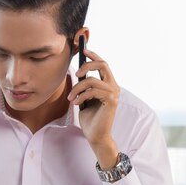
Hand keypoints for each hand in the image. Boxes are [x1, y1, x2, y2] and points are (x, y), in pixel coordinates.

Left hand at [67, 48, 120, 168]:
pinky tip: (76, 103)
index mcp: (108, 84)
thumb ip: (84, 85)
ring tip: (71, 98)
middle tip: (76, 72)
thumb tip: (77, 70)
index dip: (93, 55)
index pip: (102, 64)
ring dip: (78, 88)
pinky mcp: (111, 101)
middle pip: (103, 64)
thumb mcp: (84, 97)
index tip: (83, 48)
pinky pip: (93, 91)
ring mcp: (114, 93)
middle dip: (87, 65)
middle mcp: (113, 86)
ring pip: (93, 80)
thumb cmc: (90, 118)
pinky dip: (81, 96)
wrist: (95, 135)